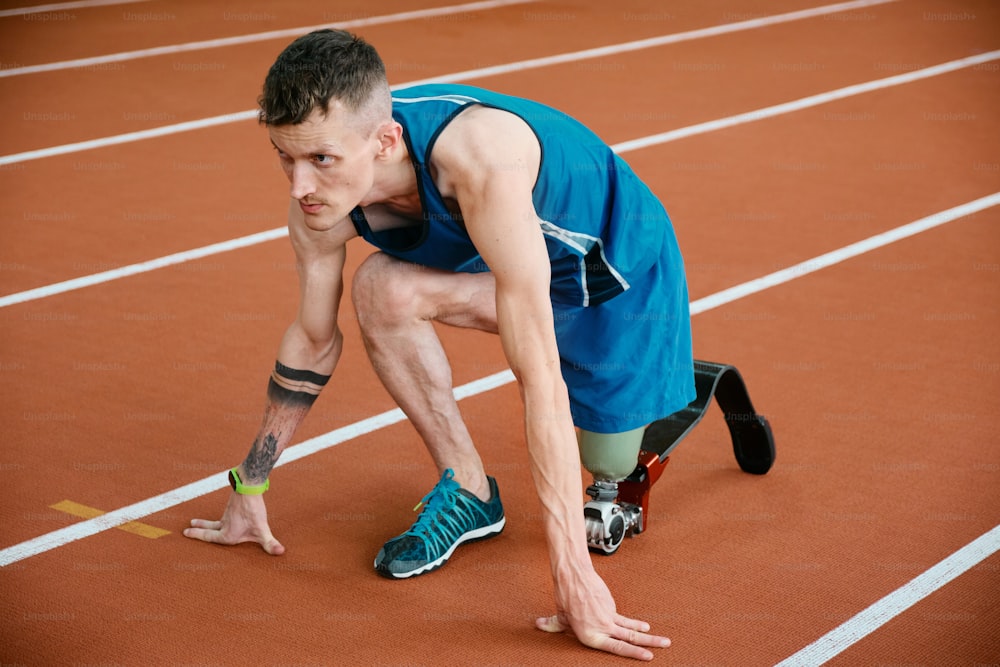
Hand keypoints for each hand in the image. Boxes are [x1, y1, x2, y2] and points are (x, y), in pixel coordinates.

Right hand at [183, 491, 285, 554]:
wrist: (248, 487)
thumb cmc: (253, 509)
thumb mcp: (262, 529)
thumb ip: (270, 543)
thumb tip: (280, 552)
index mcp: (227, 534)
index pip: (210, 538)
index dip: (198, 536)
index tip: (185, 532)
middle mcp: (225, 525)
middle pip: (209, 529)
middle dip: (199, 531)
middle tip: (186, 530)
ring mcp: (228, 515)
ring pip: (215, 522)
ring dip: (206, 524)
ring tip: (195, 522)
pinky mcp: (233, 507)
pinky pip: (225, 515)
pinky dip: (218, 519)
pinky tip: (225, 517)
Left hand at [535, 565, 669, 660]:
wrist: (573, 575)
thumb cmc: (566, 596)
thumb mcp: (558, 615)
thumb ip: (551, 625)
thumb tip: (539, 625)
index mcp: (588, 636)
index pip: (613, 649)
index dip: (630, 654)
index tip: (644, 658)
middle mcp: (601, 629)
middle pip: (628, 641)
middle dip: (646, 648)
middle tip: (658, 654)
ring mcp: (608, 618)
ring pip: (633, 631)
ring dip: (650, 637)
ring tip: (665, 641)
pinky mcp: (612, 607)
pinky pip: (627, 620)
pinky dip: (637, 624)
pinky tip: (646, 627)